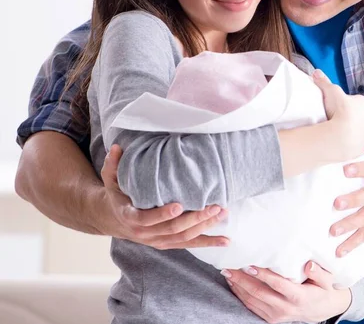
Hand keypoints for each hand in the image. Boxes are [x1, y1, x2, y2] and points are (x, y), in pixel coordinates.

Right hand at [99, 145, 229, 249]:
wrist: (115, 219)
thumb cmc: (118, 194)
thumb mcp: (111, 179)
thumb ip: (113, 164)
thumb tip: (116, 147)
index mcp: (130, 217)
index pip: (146, 219)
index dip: (162, 214)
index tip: (179, 205)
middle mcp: (144, 233)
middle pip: (172, 229)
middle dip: (194, 218)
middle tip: (213, 206)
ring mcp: (157, 240)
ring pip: (183, 237)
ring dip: (204, 227)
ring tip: (222, 213)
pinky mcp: (168, 243)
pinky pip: (189, 244)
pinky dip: (208, 242)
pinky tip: (225, 241)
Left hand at [222, 261, 350, 323]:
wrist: (322, 309)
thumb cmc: (323, 289)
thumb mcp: (327, 280)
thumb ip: (318, 272)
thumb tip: (309, 264)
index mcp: (299, 297)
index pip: (278, 284)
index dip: (263, 275)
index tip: (249, 265)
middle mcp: (286, 307)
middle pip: (260, 293)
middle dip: (242, 280)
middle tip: (229, 267)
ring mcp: (277, 315)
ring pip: (253, 301)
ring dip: (238, 287)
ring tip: (227, 273)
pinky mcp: (271, 318)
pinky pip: (252, 307)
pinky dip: (241, 295)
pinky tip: (234, 284)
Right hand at [312, 70, 363, 160]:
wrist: (342, 136)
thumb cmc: (340, 110)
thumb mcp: (330, 91)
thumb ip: (324, 81)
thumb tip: (316, 72)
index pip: (355, 100)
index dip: (345, 102)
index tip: (335, 105)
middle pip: (357, 115)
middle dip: (348, 116)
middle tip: (333, 118)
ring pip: (356, 130)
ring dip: (348, 130)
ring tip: (334, 131)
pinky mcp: (361, 146)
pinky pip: (353, 143)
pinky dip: (347, 142)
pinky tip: (337, 141)